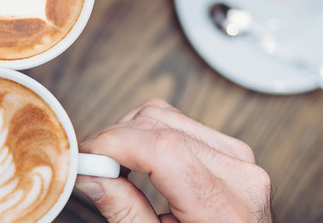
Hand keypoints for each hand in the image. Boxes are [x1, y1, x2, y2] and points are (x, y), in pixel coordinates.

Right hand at [75, 98, 271, 222]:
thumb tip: (88, 173)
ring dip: (128, 133)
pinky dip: (148, 132)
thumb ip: (122, 209)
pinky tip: (139, 159)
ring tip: (116, 166)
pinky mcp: (231, 149)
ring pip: (163, 114)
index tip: (85, 158)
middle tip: (91, 166)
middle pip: (157, 125)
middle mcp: (237, 174)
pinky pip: (178, 120)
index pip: (161, 149)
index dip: (112, 144)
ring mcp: (238, 157)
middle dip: (113, 140)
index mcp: (223, 209)